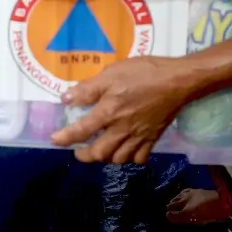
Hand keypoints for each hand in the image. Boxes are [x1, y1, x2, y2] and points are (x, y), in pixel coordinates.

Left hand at [50, 56, 195, 163]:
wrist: (177, 80)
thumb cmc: (143, 72)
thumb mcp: (112, 73)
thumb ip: (88, 88)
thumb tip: (65, 99)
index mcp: (109, 112)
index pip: (81, 130)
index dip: (65, 137)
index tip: (54, 140)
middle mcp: (121, 129)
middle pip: (100, 153)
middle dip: (85, 155)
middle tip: (78, 150)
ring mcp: (139, 136)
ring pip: (119, 159)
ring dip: (107, 158)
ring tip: (101, 149)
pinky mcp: (153, 138)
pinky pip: (139, 158)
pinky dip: (130, 158)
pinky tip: (126, 149)